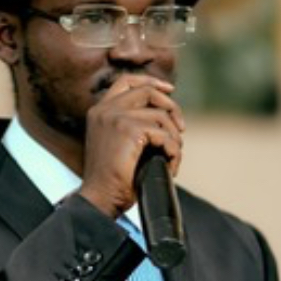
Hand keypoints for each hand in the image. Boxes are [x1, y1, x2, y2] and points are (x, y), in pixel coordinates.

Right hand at [79, 75, 183, 217]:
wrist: (101, 199)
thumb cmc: (111, 180)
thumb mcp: (116, 144)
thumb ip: (129, 125)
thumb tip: (163, 116)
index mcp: (99, 111)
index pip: (127, 82)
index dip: (151, 82)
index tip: (169, 90)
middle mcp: (105, 110)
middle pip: (147, 91)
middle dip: (171, 107)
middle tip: (181, 129)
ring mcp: (116, 118)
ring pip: (160, 116)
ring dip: (174, 138)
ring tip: (173, 157)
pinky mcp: (129, 130)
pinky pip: (164, 135)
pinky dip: (173, 151)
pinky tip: (171, 166)